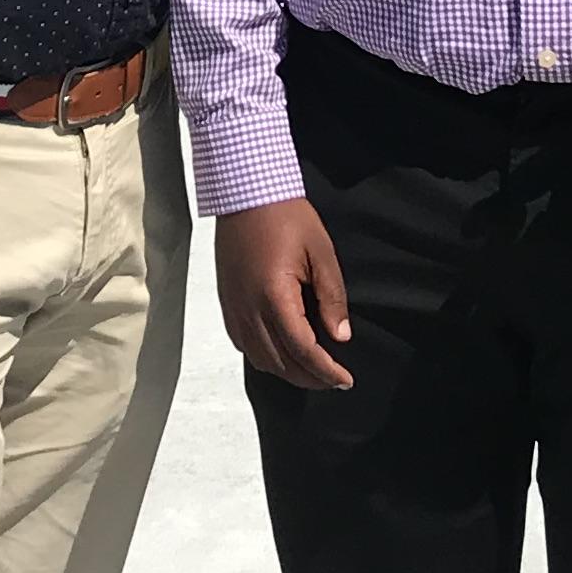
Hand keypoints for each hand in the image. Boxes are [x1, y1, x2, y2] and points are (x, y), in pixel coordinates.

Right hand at [215, 199, 354, 390]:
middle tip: (334, 379)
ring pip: (259, 359)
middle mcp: (249, 309)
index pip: (303, 350)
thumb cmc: (286, 216)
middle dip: (310, 378)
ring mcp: (234, 308)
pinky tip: (281, 351)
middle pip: (280, 363)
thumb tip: (340, 336)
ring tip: (311, 369)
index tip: (345, 379)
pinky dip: (264, 357)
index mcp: (274, 297)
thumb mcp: (321, 252)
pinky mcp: (226, 303)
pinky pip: (243, 344)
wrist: (245, 193)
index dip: (326, 371)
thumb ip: (332, 297)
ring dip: (286, 371)